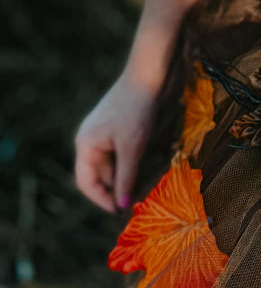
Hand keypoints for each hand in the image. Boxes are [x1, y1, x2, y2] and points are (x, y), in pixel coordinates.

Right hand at [73, 72, 160, 212]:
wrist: (148, 75)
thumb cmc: (137, 111)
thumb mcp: (132, 148)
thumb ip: (126, 178)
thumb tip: (121, 206)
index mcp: (85, 144)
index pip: (86, 182)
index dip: (101, 199)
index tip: (119, 211)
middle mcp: (89, 139)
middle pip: (98, 173)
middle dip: (114, 188)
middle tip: (134, 200)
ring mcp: (102, 131)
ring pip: (110, 162)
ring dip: (122, 175)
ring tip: (140, 186)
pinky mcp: (116, 125)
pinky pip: (117, 151)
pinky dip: (127, 161)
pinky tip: (141, 167)